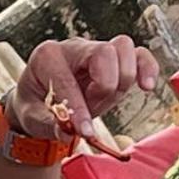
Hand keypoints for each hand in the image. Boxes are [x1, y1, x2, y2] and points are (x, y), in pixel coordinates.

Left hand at [6, 36, 158, 138]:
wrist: (41, 99)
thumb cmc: (35, 105)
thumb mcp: (31, 117)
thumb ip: (48, 124)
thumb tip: (67, 132)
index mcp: (46, 56)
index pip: (67, 79)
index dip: (78, 108)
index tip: (84, 131)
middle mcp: (73, 47)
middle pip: (104, 53)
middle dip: (103, 88)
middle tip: (92, 108)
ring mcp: (96, 49)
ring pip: (124, 49)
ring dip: (121, 81)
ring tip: (104, 101)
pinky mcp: (116, 58)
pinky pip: (139, 55)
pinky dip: (147, 69)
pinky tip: (146, 87)